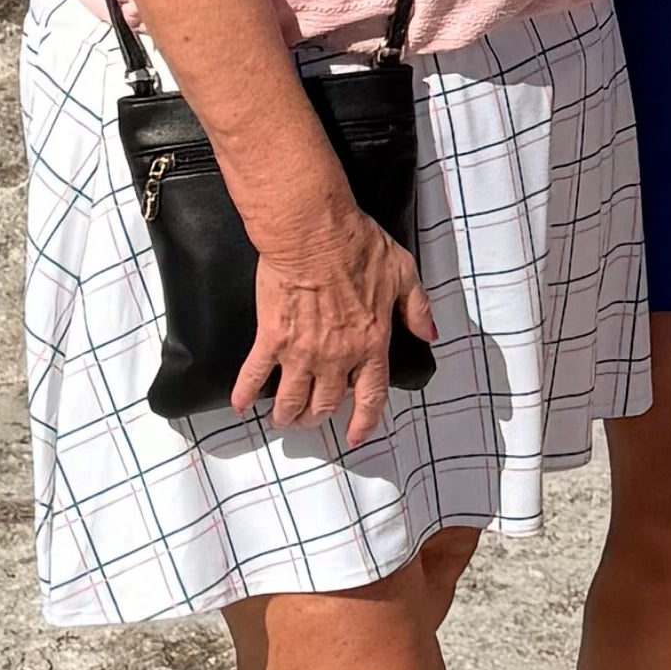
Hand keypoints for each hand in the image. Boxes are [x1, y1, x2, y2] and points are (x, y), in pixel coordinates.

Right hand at [235, 199, 437, 446]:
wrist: (313, 232)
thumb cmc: (358, 246)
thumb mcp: (403, 273)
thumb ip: (417, 308)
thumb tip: (430, 334)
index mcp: (371, 343)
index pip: (371, 397)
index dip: (363, 422)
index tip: (356, 436)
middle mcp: (336, 357)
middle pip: (325, 404)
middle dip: (317, 416)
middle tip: (311, 418)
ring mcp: (301, 351)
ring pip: (291, 400)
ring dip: (286, 414)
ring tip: (282, 417)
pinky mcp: (271, 338)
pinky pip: (254, 375)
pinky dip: (244, 393)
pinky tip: (240, 404)